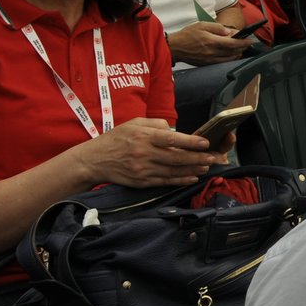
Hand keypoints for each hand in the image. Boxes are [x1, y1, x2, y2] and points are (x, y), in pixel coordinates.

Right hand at [80, 118, 221, 187]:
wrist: (93, 160)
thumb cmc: (116, 139)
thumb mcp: (134, 123)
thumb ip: (156, 124)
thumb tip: (175, 130)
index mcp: (144, 136)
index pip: (172, 139)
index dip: (190, 142)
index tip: (205, 143)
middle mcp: (144, 153)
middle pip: (176, 157)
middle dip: (197, 158)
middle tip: (212, 158)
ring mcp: (143, 169)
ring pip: (172, 171)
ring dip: (192, 170)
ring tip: (206, 167)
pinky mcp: (141, 181)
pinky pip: (164, 181)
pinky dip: (179, 180)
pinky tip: (191, 178)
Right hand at [166, 21, 250, 65]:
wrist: (174, 47)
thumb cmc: (187, 35)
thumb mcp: (202, 25)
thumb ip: (217, 28)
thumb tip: (229, 32)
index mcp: (211, 41)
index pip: (233, 43)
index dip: (244, 42)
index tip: (251, 40)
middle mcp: (212, 52)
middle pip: (233, 52)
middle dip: (242, 47)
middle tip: (246, 43)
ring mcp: (210, 60)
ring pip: (229, 59)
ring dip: (237, 54)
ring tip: (240, 48)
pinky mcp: (207, 64)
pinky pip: (222, 63)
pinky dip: (229, 59)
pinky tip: (230, 55)